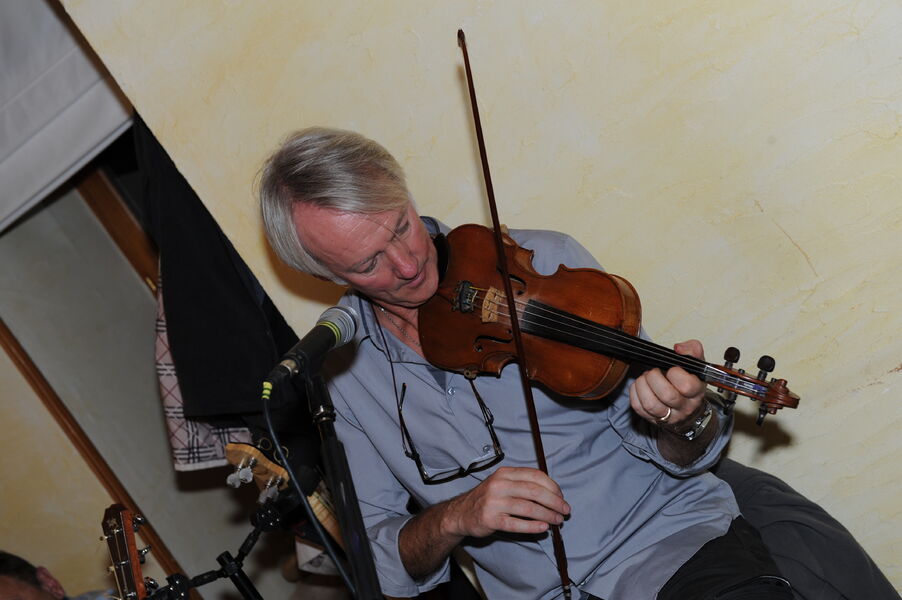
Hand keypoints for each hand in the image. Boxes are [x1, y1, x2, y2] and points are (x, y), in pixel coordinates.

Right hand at [443, 466, 570, 538]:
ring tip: (558, 520)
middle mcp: (499, 484)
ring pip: (528, 507)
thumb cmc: (488, 498)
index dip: (552, 486)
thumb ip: (523, 484)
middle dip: (554, 501)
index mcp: (505, 473)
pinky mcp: (490, 519)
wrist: (461, 513)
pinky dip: (532, 526)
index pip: (535, 475)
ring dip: (547, 514)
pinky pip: (516, 523)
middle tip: (565, 510)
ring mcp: (494, 502)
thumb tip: (553, 493)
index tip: (562, 496)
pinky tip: (543, 527)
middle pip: (534, 491)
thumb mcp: (503, 483)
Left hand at [629, 339, 707, 430]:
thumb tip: (678, 348)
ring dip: (643, 386)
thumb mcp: (697, 364)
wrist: (688, 409)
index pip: (687, 386)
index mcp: (697, 392)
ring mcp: (668, 416)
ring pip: (651, 404)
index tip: (671, 369)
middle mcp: (684, 407)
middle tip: (654, 371)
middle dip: (655, 378)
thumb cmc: (691, 382)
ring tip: (645, 378)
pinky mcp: (653, 419)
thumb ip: (692, 350)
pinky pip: (638, 407)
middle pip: (667, 395)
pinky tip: (640, 386)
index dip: (675, 374)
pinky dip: (634, 393)